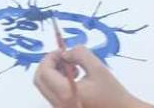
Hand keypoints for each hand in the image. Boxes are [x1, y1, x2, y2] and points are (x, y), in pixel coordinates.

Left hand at [35, 47, 149, 107]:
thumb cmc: (113, 95)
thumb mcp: (98, 68)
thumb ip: (79, 54)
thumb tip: (65, 53)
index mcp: (66, 94)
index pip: (44, 72)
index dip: (50, 57)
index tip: (62, 51)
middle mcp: (59, 104)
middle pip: (39, 80)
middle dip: (48, 64)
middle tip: (63, 57)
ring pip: (45, 87)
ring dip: (53, 73)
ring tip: (74, 68)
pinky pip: (52, 93)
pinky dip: (58, 82)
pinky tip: (75, 78)